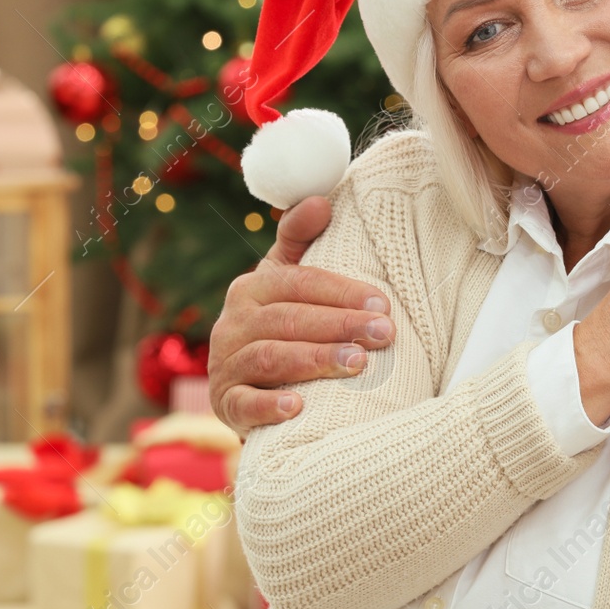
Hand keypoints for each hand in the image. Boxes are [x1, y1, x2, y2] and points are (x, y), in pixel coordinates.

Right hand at [209, 197, 395, 435]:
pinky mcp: (225, 404)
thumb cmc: (282, 327)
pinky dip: (268, 406)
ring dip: (315, 360)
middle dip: (340, 325)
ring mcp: (226, 364)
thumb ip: (301, 240)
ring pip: (271, 358)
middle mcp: (233, 323)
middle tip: (384, 334)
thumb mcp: (287, 282)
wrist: (249, 388)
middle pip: (289, 319)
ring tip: (358, 364)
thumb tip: (321, 200)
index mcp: (252, 288)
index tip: (384, 303)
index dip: (342, 291)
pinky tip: (297, 408)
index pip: (299, 283)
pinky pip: (243, 404)